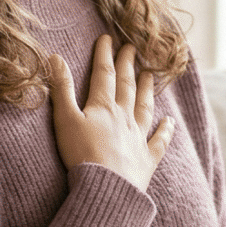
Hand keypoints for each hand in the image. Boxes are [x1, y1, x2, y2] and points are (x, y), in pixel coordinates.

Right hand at [48, 34, 175, 192]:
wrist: (106, 188)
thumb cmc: (81, 154)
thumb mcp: (65, 119)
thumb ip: (61, 89)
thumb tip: (55, 57)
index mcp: (103, 107)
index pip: (103, 74)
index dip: (105, 55)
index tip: (108, 38)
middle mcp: (124, 117)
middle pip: (126, 86)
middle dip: (127, 65)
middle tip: (131, 48)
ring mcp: (138, 138)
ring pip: (145, 107)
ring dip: (147, 89)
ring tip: (150, 74)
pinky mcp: (146, 159)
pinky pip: (159, 141)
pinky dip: (166, 130)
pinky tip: (170, 122)